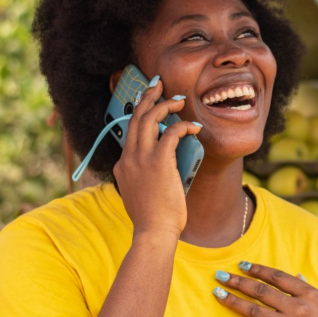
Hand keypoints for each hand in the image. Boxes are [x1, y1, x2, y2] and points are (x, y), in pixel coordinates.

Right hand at [113, 76, 201, 238]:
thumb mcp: (143, 194)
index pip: (130, 134)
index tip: (149, 105)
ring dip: (164, 105)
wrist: (154, 232)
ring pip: (149, 119)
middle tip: (157, 84)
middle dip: (147, 97)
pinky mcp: (159, 161)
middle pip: (135, 118)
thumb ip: (148, 179)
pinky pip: (171, 133)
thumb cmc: (153, 219)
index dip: (140, 116)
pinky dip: (184, 126)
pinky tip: (194, 127)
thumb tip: (164, 171)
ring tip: (178, 100)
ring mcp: (141, 159)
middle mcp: (128, 158)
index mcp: (123, 166)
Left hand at [213, 263, 317, 316]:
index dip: (257, 269)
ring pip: (255, 311)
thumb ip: (308, 289)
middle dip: (238, 282)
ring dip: (233, 301)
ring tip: (217, 294)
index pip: (277, 277)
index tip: (241, 264)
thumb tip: (296, 275)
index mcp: (309, 294)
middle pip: (261, 291)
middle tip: (219, 275)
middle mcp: (297, 308)